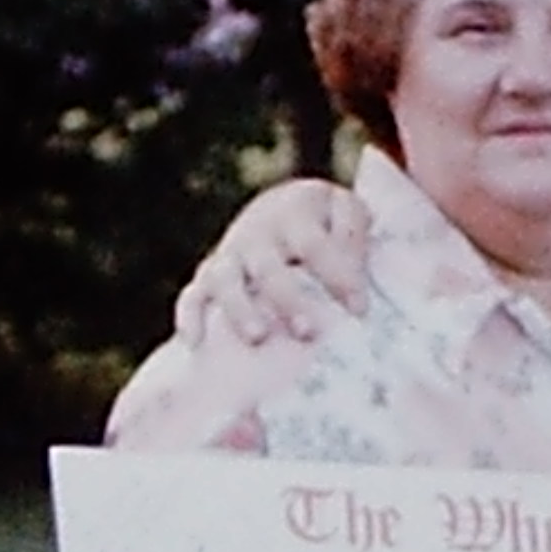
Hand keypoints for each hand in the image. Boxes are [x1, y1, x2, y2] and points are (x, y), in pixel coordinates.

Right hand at [177, 174, 376, 347]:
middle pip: (267, 266)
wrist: (282, 208)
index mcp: (293, 213)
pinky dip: (190, 317)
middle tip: (308, 332)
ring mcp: (229, 255)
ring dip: (238, 309)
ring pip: (224, 280)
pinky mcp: (208, 277)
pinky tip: (195, 343)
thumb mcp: (345, 213)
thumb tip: (356, 271)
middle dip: (286, 300)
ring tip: (257, 338)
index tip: (360, 309)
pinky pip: (192, 296)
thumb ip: (353, 234)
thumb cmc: (323, 221)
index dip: (337, 276)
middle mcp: (256, 233)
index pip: (315, 245)